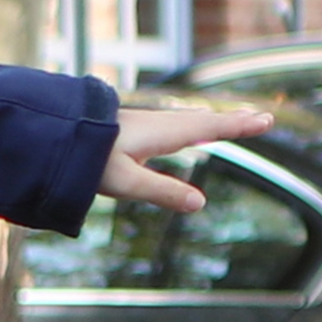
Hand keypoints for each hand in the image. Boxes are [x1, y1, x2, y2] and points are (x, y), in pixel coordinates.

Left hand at [98, 96, 256, 216]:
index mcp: (163, 132)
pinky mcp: (135, 128)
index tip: (266, 120)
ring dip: (215, 121)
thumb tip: (200, 203)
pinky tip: (187, 132)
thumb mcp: (126, 181)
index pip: (210, 128)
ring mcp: (147, 124)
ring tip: (234, 122)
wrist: (55, 133)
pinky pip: (176, 125)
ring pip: (190, 121)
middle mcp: (159, 123)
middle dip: (233, 121)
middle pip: (205, 121)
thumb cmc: (87, 156)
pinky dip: (194, 125)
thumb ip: (163, 191)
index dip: (238, 127)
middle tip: (263, 118)